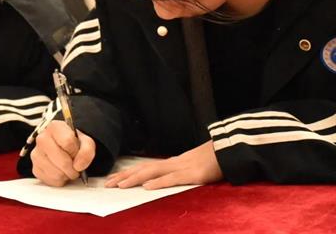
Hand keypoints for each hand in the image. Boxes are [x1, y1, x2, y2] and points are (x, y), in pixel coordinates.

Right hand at [31, 120, 95, 186]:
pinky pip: (51, 180)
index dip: (76, 151)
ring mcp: (36, 154)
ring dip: (66, 174)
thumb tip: (78, 165)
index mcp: (54, 127)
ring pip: (57, 173)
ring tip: (67, 167)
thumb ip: (87, 150)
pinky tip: (60, 171)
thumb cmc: (73, 143)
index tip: (76, 152)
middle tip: (75, 165)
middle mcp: (42, 139)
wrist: (64, 149)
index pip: (68, 142)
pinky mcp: (35, 169)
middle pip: (63, 162)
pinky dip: (59, 179)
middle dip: (73, 167)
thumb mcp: (86, 141)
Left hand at [105, 140, 222, 189]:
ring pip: (153, 173)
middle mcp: (172, 164)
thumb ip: (177, 173)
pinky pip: (173, 179)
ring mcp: (182, 168)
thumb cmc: (212, 160)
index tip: (113, 180)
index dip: (128, 173)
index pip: (144, 168)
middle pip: (143, 169)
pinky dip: (159, 182)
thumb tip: (163, 182)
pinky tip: (147, 187)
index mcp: (171, 163)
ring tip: (120, 185)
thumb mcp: (191, 168)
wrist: (231, 151)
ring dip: (135, 179)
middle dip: (124, 177)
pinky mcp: (193, 175)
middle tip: (107, 184)